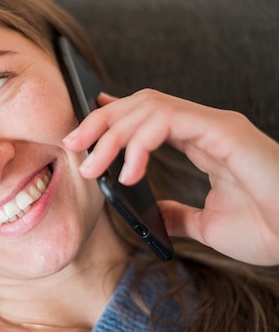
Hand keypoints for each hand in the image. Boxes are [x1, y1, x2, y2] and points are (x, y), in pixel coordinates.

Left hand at [63, 89, 278, 265]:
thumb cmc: (269, 229)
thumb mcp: (207, 225)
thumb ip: (179, 214)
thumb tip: (154, 215)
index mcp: (202, 141)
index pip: (148, 114)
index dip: (112, 115)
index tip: (83, 130)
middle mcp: (206, 126)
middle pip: (140, 103)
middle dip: (100, 122)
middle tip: (72, 145)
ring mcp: (215, 125)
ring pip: (148, 106)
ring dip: (112, 133)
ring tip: (93, 166)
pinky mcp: (224, 131)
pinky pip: (168, 120)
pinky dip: (140, 143)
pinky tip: (130, 172)